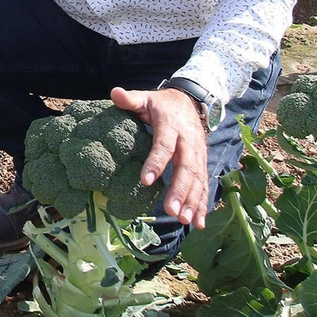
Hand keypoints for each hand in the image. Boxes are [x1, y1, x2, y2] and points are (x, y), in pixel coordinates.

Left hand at [109, 85, 208, 230]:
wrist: (190, 101)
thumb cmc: (161, 104)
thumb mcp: (146, 98)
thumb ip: (131, 99)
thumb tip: (114, 92)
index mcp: (171, 125)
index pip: (164, 145)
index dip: (156, 162)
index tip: (146, 180)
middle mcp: (188, 141)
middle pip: (186, 167)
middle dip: (180, 190)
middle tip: (171, 211)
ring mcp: (198, 153)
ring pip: (197, 179)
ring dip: (192, 201)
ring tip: (184, 220)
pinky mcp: (202, 163)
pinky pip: (203, 184)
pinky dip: (202, 204)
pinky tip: (198, 223)